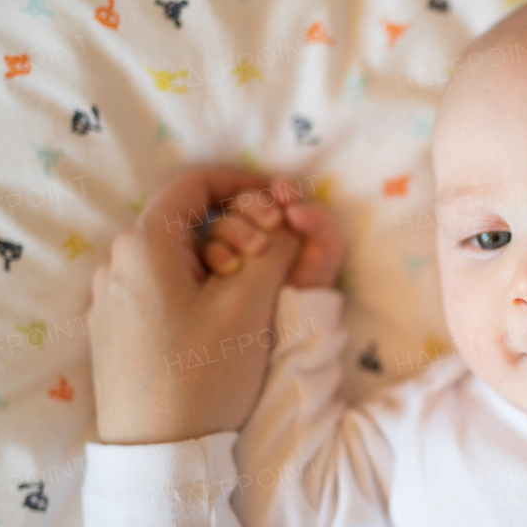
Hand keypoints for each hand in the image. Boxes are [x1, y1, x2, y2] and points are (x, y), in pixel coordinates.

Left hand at [88, 169, 302, 442]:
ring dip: (221, 257)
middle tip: (273, 256)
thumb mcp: (250, 305)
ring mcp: (111, 297)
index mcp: (144, 245)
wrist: (157, 453)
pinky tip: (222, 318)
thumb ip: (276, 249)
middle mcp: (117, 262)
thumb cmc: (203, 375)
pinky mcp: (115, 328)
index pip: (195, 184)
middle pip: (186, 218)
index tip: (282, 206)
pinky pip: (161, 285)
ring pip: (176, 254)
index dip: (245, 186)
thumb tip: (290, 217)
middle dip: (238, 226)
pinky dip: (198, 284)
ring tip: (250, 294)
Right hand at [198, 177, 343, 288]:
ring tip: (255, 249)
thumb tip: (290, 201)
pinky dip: (216, 251)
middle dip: (254, 204)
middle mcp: (252, 234)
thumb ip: (319, 221)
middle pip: (240, 202)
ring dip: (233, 228)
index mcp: (279, 225)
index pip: (268, 193)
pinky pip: (203, 250)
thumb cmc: (306, 295)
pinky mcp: (207, 273)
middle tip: (272, 222)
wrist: (283, 339)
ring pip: (218, 224)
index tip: (283, 193)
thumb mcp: (324, 255)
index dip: (275, 188)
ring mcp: (228, 254)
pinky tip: (231, 266)